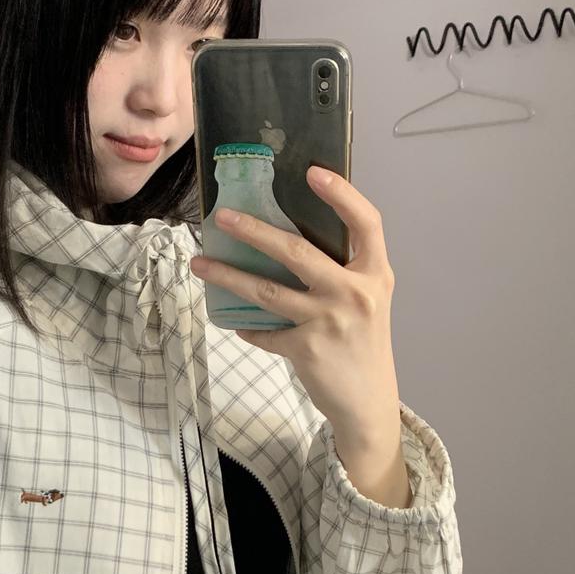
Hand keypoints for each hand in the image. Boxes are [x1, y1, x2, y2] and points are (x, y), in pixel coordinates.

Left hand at [190, 165, 400, 441]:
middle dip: (254, 231)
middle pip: (298, 251)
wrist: (369, 402)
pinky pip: (264, 331)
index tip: (314, 172)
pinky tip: (235, 322)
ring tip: (199, 263)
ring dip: (228, 275)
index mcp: (374, 274)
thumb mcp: (367, 299)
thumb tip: (288, 237)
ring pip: (267, 290)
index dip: (342, 194)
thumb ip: (343, 270)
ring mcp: (329, 321)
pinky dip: (248, 327)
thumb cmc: (363, 342)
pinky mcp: (307, 349)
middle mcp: (355, 293)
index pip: (366, 222)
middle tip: (223, 217)